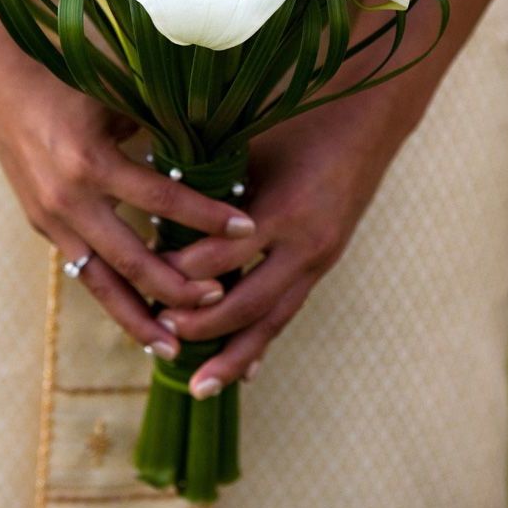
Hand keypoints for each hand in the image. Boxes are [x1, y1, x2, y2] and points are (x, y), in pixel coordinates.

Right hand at [0, 44, 255, 360]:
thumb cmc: (64, 81)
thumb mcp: (113, 98)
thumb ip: (156, 123)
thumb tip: (212, 145)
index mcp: (91, 162)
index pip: (162, 199)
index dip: (206, 216)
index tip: (247, 229)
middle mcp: (68, 199)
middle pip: (131, 260)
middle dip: (177, 288)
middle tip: (219, 301)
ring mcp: (51, 219)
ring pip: (100, 284)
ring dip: (138, 318)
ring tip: (173, 348)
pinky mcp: (42, 226)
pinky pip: (83, 271)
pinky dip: (112, 294)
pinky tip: (138, 315)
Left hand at [156, 90, 416, 396]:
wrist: (365, 121)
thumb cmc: (296, 124)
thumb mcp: (250, 147)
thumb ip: (211, 181)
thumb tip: (153, 204)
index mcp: (282, 211)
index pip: (220, 257)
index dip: (180, 272)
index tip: (142, 276)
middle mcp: (304, 246)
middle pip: (246, 303)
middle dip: (201, 326)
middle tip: (160, 334)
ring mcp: (318, 261)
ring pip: (272, 322)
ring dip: (234, 355)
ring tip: (199, 386)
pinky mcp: (323, 265)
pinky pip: (290, 312)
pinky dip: (264, 342)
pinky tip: (245, 372)